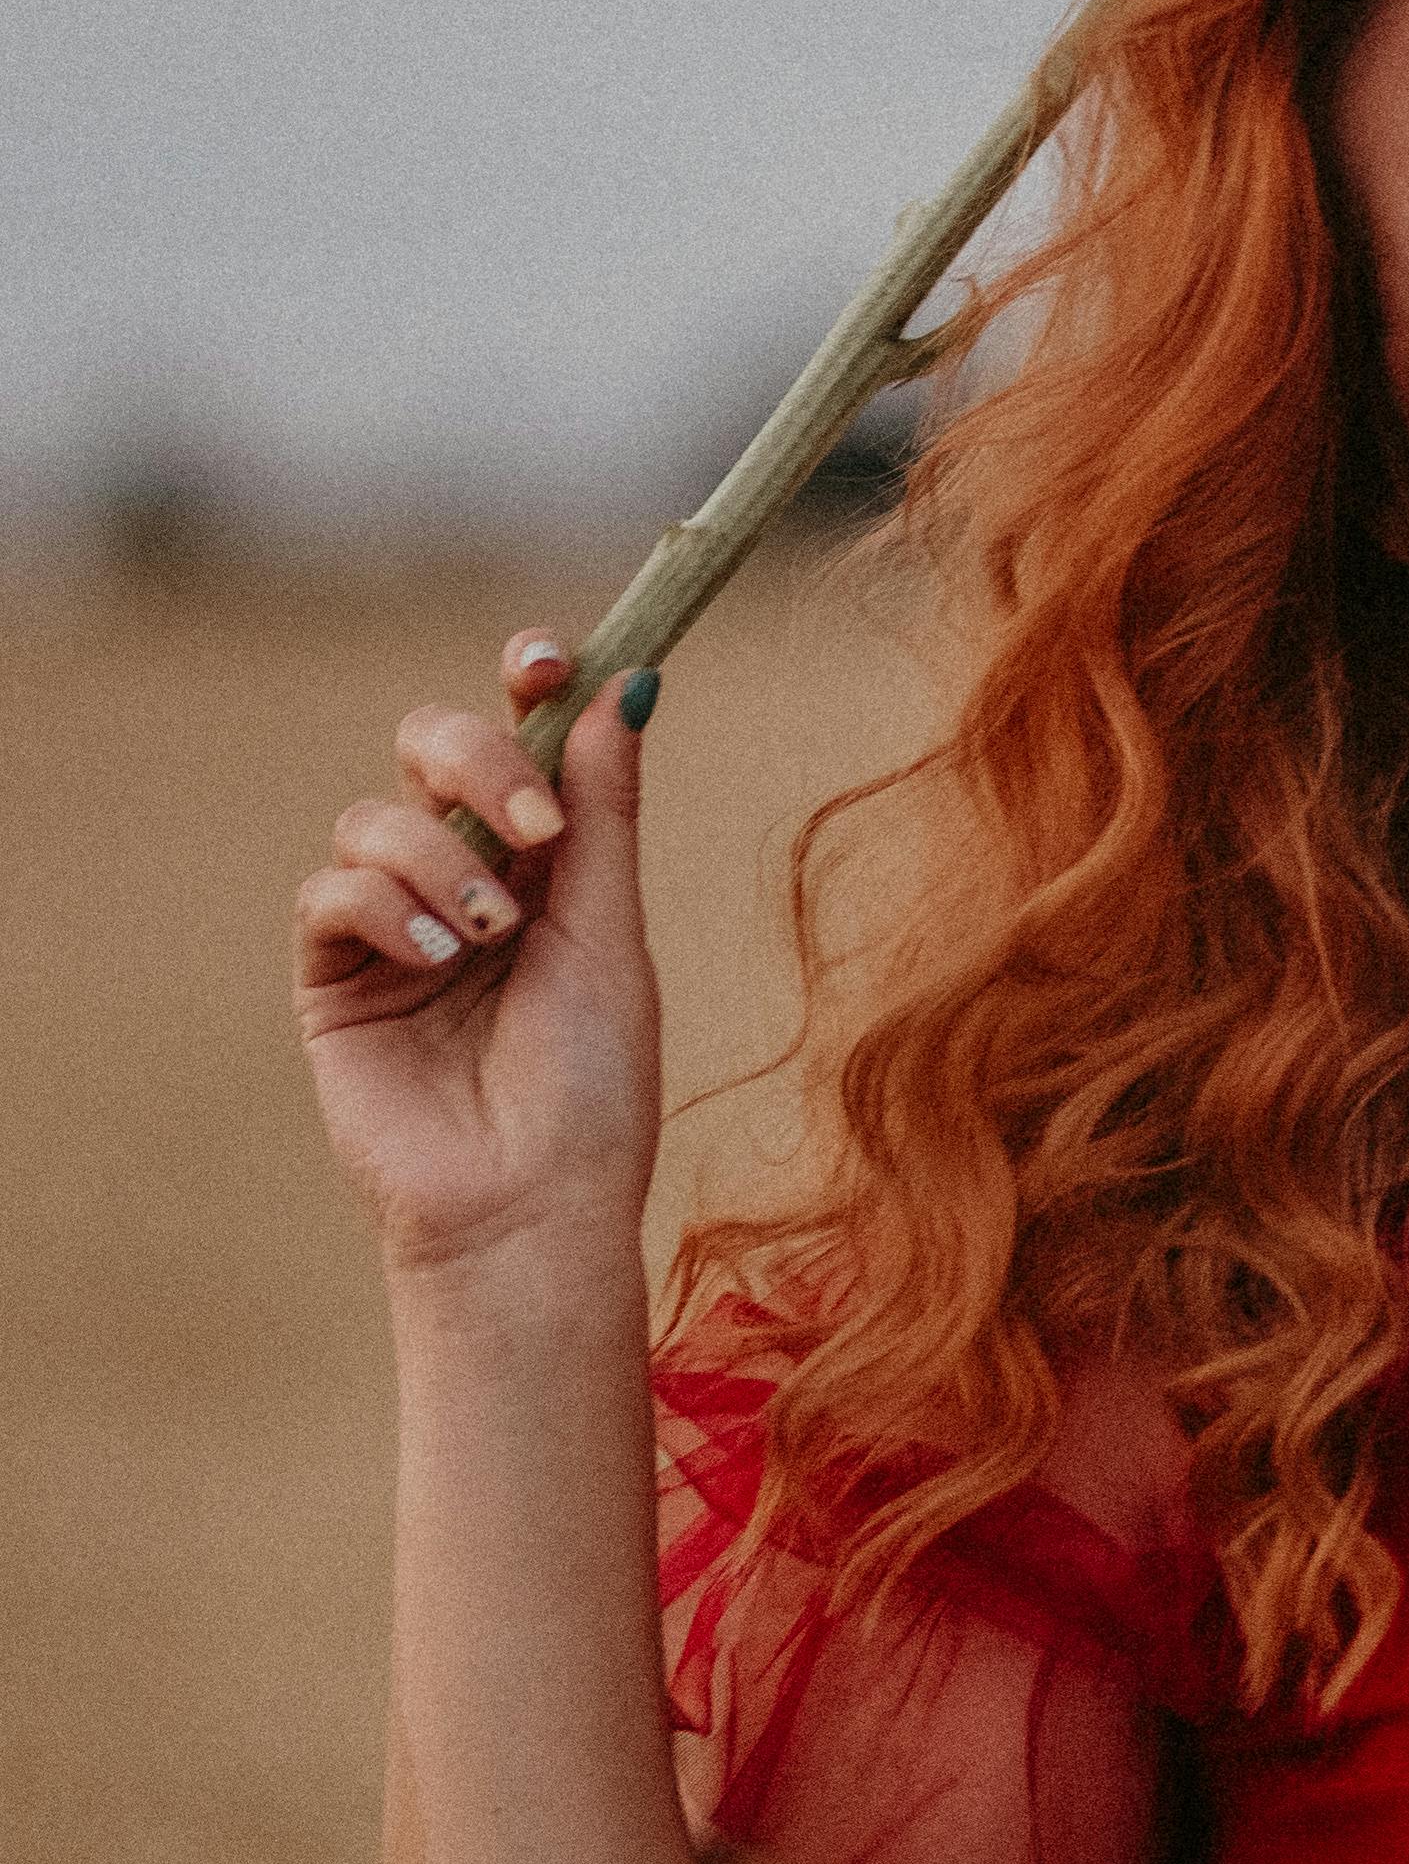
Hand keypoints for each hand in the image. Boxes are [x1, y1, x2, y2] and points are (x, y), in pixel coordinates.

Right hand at [293, 629, 663, 1276]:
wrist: (532, 1206)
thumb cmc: (591, 1088)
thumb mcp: (610, 934)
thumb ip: (604, 813)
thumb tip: (626, 683)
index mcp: (543, 861)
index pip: (521, 736)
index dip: (525, 679)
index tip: (545, 656)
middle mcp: (463, 877)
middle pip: (428, 744)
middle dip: (477, 759)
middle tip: (534, 828)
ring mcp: (392, 925)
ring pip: (374, 817)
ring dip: (439, 861)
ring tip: (490, 940)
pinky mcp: (333, 980)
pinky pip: (327, 895)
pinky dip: (384, 910)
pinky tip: (436, 961)